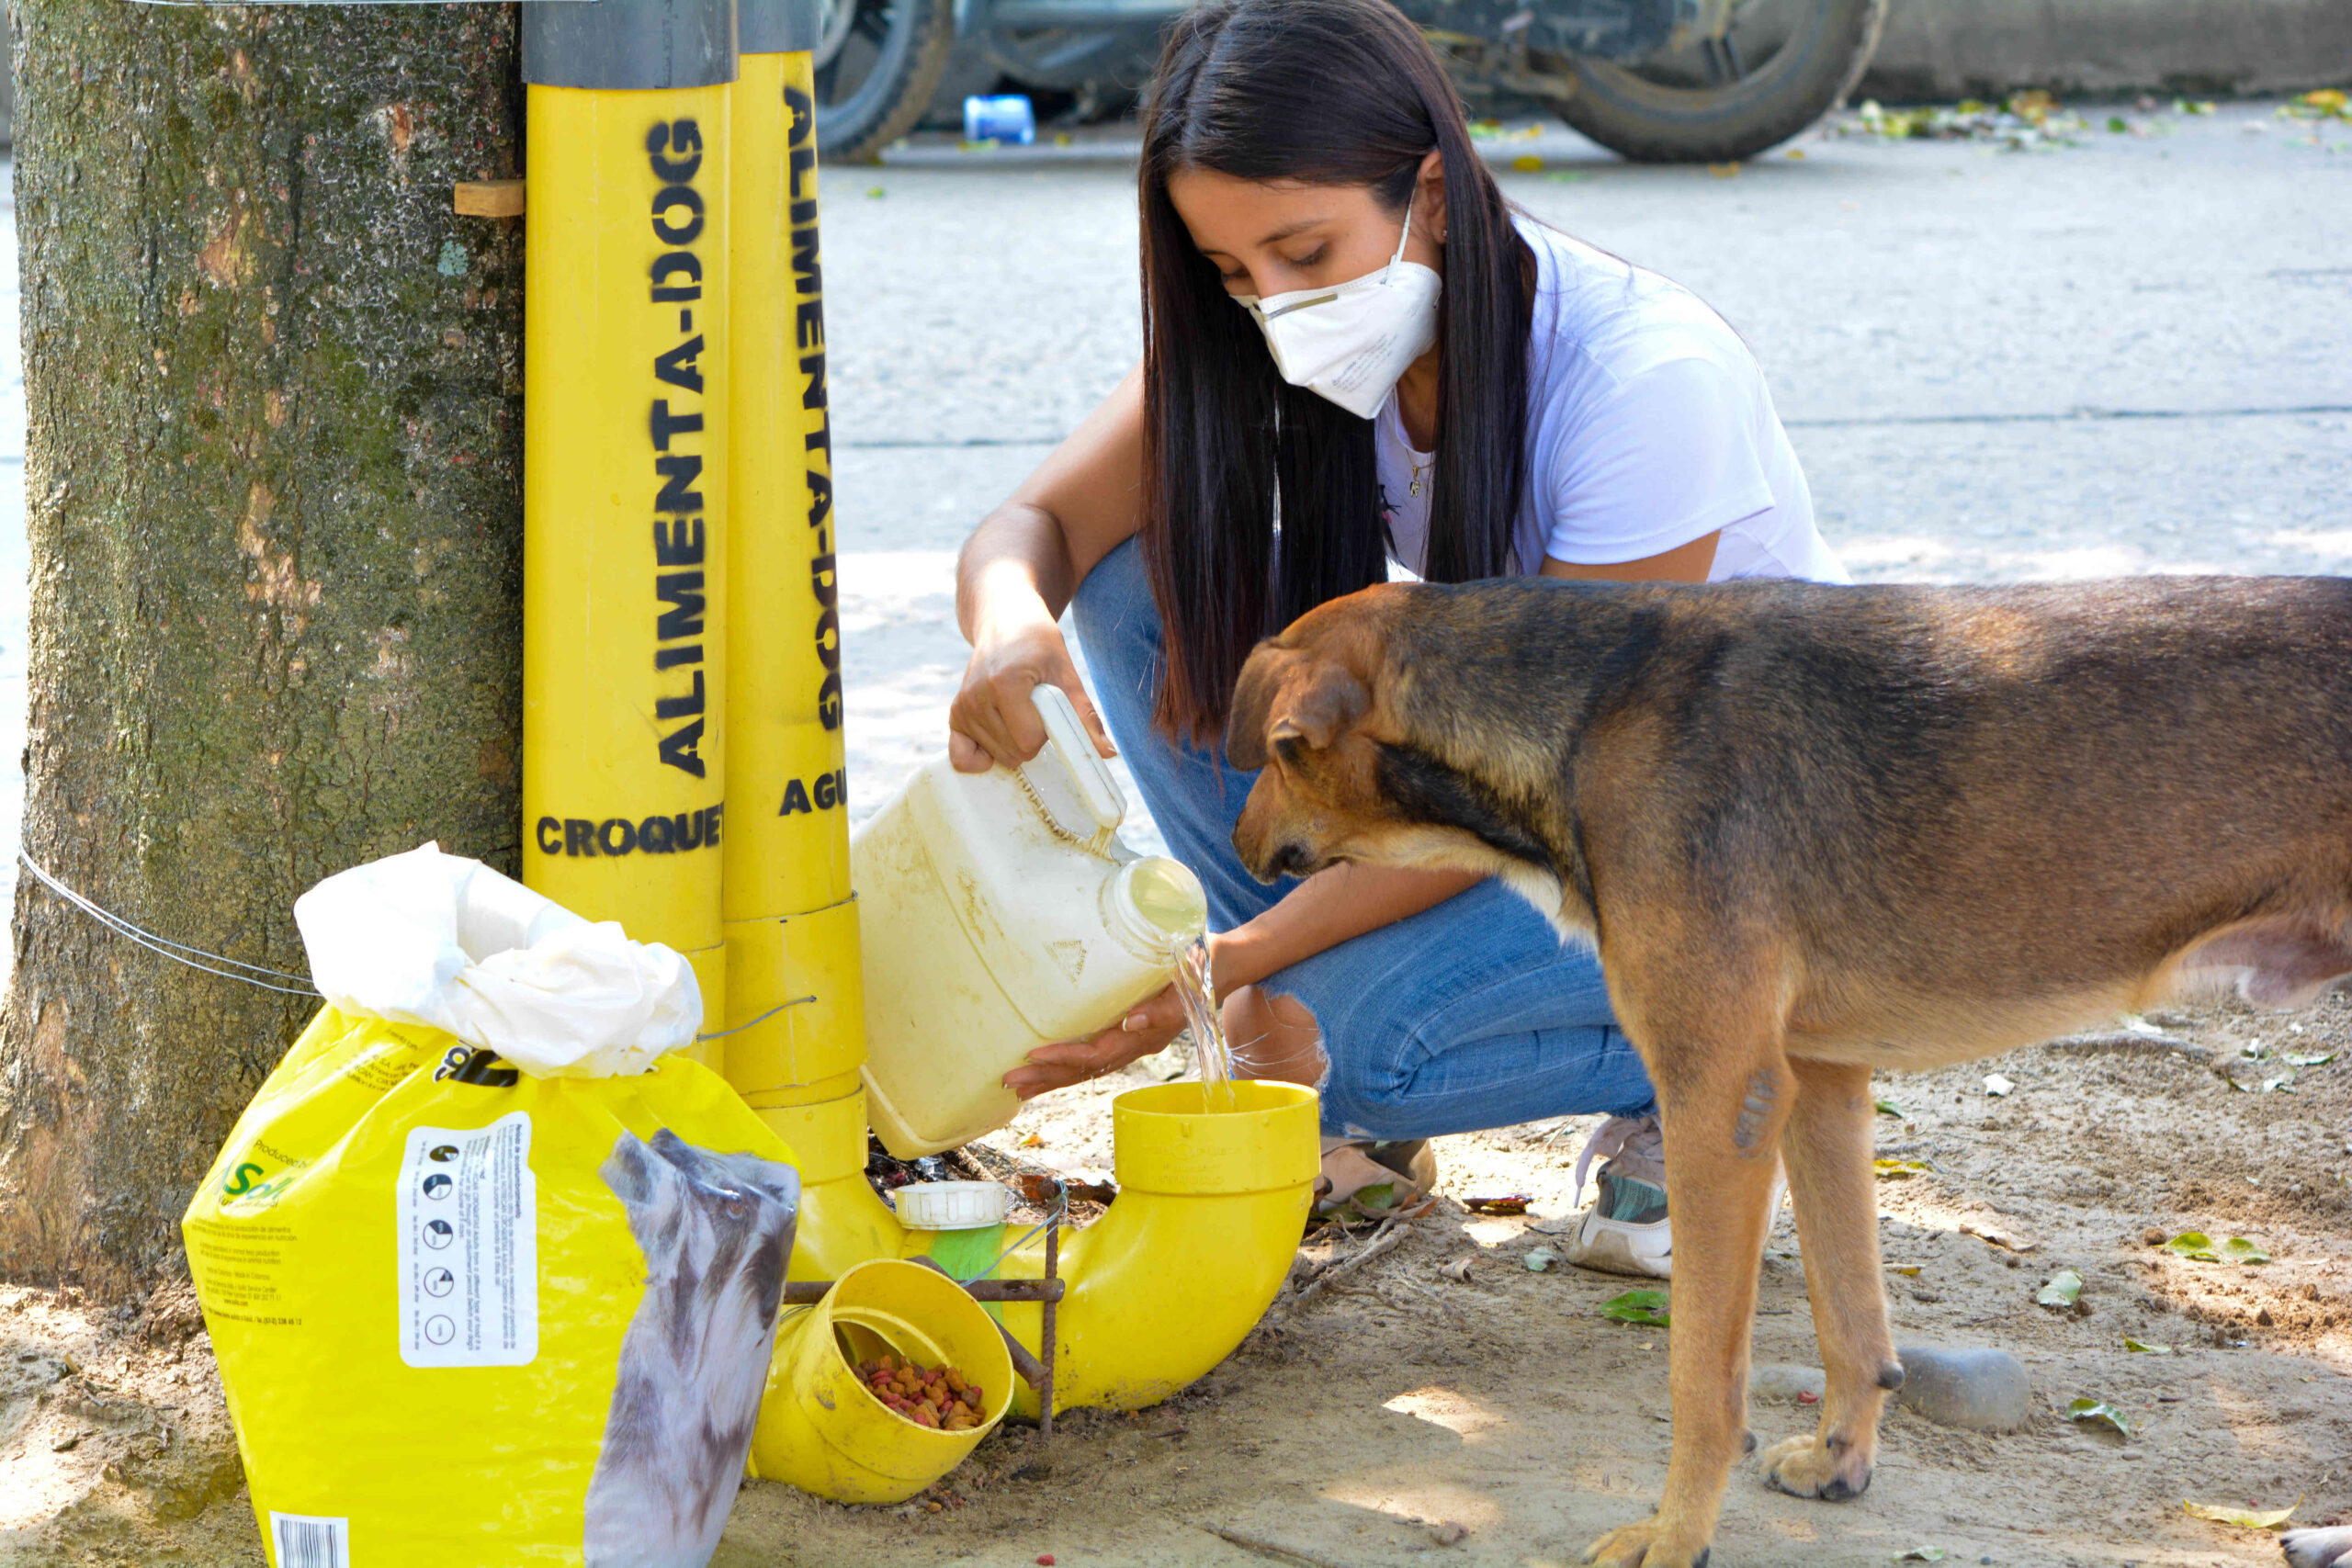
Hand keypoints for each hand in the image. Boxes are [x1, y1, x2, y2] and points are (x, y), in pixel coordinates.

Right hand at [947, 612, 1114, 774]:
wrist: (1005, 622)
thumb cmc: (1038, 644)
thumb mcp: (1066, 673)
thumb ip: (1084, 716)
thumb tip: (1108, 753)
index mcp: (1004, 683)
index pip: (1029, 741)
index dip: (1047, 731)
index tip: (1049, 707)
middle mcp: (976, 697)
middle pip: (1014, 753)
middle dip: (1033, 739)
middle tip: (1034, 708)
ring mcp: (962, 708)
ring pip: (998, 756)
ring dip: (1014, 741)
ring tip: (1017, 709)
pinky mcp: (955, 715)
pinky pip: (961, 757)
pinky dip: (981, 757)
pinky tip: (995, 741)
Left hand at [1002, 979, 1188, 1099]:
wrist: (1213, 969)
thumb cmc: (1195, 967)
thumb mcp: (1185, 979)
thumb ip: (1161, 1005)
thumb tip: (1133, 1021)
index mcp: (1147, 1036)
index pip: (1100, 1052)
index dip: (1067, 1056)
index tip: (1034, 1054)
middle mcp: (1135, 1047)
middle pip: (1086, 1070)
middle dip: (1046, 1077)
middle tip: (1008, 1081)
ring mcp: (1129, 1047)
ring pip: (1085, 1071)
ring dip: (1049, 1081)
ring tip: (1015, 1088)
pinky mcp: (1123, 1041)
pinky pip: (1090, 1063)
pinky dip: (1063, 1072)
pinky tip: (1039, 1077)